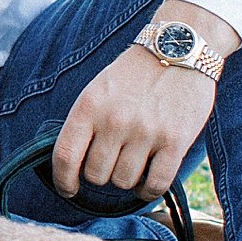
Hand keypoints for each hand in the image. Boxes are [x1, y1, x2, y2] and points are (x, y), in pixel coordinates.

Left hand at [50, 0, 236, 201]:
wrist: (178, 50)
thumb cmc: (134, 74)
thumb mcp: (98, 89)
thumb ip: (85, 122)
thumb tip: (72, 164)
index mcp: (89, 106)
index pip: (66, 156)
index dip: (63, 180)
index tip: (68, 189)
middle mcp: (115, 120)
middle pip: (96, 174)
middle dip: (101, 173)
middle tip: (112, 160)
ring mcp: (146, 131)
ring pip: (124, 181)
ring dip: (126, 179)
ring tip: (133, 162)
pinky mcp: (175, 141)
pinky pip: (155, 184)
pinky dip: (149, 190)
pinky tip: (147, 182)